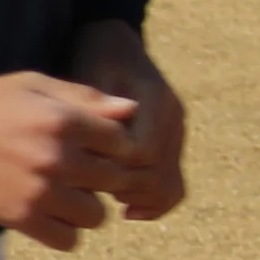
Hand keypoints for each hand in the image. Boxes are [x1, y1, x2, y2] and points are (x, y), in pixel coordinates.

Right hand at [0, 70, 145, 250]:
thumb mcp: (31, 85)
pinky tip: (49, 215)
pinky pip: (68, 240)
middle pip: (114, 180)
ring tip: (65, 197)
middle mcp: (56, 157)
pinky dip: (64, 232)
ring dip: (86, 208)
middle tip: (79, 173)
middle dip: (102, 177)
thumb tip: (131, 110)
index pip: (122, 143)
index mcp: (62, 120)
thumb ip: (83, 96)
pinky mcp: (21, 218)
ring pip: (96, 215)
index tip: (95, 147)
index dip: (113, 146)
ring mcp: (39, 192)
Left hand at [67, 22, 188, 221]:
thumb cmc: (93, 59)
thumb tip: (112, 143)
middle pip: (156, 174)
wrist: (116, 49)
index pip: (142, 152)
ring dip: (135, 197)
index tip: (82, 166)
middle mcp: (174, 119)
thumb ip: (96, 106)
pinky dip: (154, 203)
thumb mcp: (88, 74)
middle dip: (120, 185)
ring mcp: (177, 135)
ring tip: (102, 195)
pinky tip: (127, 210)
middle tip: (85, 187)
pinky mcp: (172, 149)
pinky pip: (175, 186)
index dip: (112, 165)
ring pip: (168, 185)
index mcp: (156, 99)